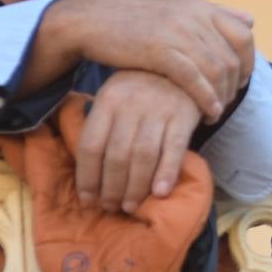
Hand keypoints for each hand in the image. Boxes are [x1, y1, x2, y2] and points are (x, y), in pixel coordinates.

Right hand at [47, 0, 254, 121]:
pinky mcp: (159, 50)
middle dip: (234, 86)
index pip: (244, 35)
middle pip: (232, 58)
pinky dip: (206, 99)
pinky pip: (195, 79)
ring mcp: (177, 31)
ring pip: (217, 71)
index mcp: (200, 6)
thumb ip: (213, 15)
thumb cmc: (133, 19)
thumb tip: (251, 19)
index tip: (239, 82)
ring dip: (221, 97)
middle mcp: (194, 15)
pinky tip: (207, 114)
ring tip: (215, 113)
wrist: (89, 19)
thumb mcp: (176, 8)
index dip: (248, 62)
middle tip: (226, 102)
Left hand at [76, 70, 202, 212]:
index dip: (88, 176)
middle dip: (111, 187)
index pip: (91, 145)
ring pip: (143, 155)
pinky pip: (174, 148)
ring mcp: (159, 110)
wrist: (183, 64)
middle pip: (116, 155)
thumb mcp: (115, 96)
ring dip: (135, 186)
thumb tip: (88, 170)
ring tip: (130, 205)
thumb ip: (102, 124)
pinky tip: (160, 192)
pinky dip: (166, 172)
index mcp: (108, 100)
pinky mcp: (184, 115)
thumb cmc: (142, 89)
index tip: (88, 198)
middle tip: (110, 207)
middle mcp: (131, 105)